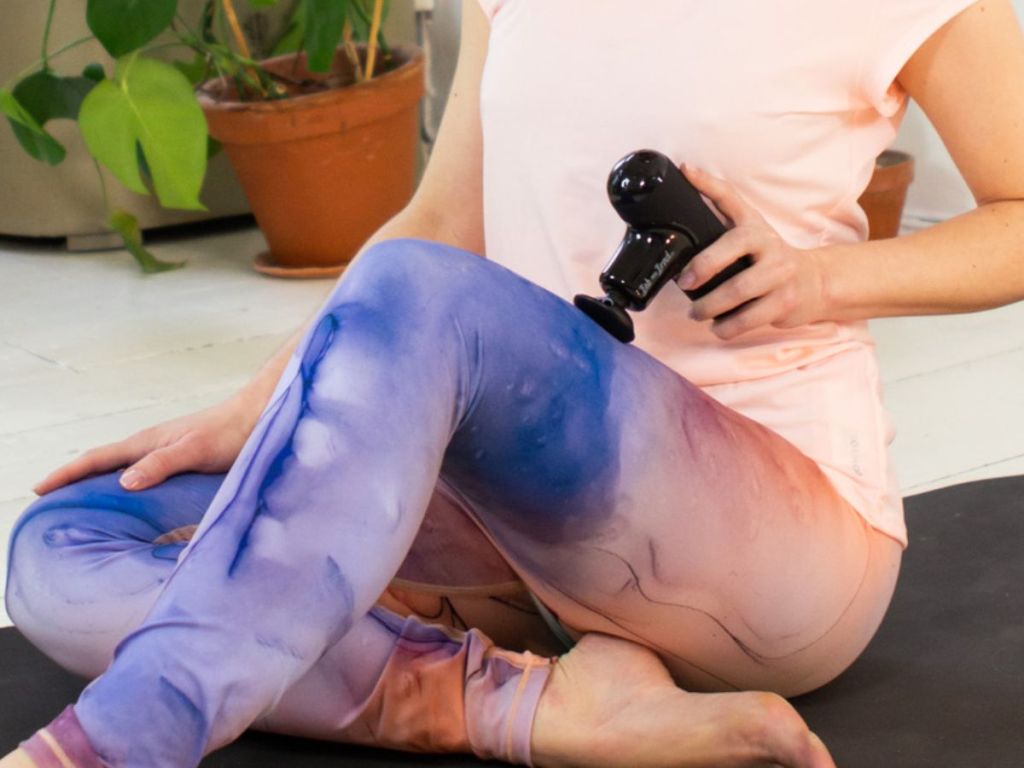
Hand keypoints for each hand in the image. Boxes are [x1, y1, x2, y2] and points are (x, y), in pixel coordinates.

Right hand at [32, 391, 264, 494]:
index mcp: (148, 443)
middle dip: (76, 479)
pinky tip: (134, 502)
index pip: (97, 459)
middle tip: (52, 502)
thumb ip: (162, 464)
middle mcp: (152, 446)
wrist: (260, 417)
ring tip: (84, 506)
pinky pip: (145, 475)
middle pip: (104, 464)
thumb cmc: (231, 433)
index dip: (67, 474)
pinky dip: (129, 487)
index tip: (39, 489)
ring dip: (101, 484)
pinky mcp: (182, 460)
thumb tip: (124, 482)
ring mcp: (166, 452)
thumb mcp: (196, 450)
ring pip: (124, 470)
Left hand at [676, 164, 829, 338]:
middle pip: (730, 252)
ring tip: (696, 313)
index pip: (731, 200)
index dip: (708, 185)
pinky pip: (748, 319)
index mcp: (754, 226)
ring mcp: (779, 276)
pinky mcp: (784, 303)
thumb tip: (687, 173)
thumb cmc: (769, 256)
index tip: (686, 173)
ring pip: (738, 292)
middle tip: (684, 283)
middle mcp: (769, 246)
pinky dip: (727, 326)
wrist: (813, 282)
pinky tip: (718, 326)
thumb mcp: (749, 227)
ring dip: (709, 307)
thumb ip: (721, 205)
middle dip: (702, 269)